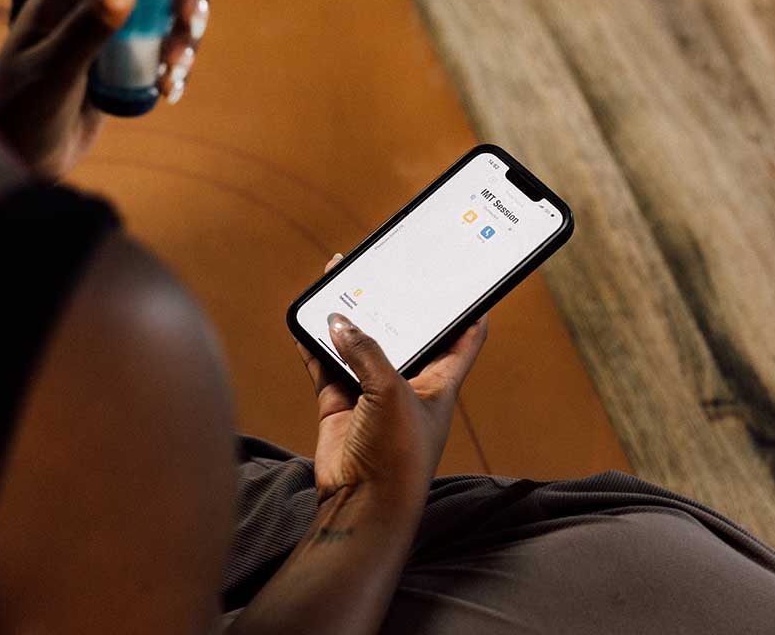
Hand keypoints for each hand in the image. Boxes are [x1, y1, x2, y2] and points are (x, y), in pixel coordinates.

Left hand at [0, 0, 210, 180]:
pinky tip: (170, 91)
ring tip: (176, 72)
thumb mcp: (55, 66)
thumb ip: (90, 24)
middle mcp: (89, 8)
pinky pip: (159, 57)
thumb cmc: (21, 109)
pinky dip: (174, 69)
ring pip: (161, 21)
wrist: (16, 160)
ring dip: (181, 41)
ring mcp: (108, 39)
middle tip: (192, 27)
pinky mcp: (122, 70)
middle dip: (181, 2)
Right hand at [294, 254, 487, 509]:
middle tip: (382, 267)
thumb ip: (366, 351)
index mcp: (440, 380)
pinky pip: (327, 365)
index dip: (467, 307)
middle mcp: (408, 383)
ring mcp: (372, 394)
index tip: (462, 279)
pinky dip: (315, 345)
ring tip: (338, 278)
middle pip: (402, 332)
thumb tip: (338, 321)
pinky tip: (306, 322)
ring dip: (348, 317)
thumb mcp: (391, 391)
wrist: (362, 506)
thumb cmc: (397, 454)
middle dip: (391, 302)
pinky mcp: (341, 404)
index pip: (464, 336)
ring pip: (359, 344)